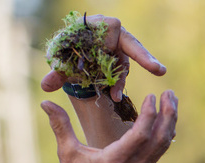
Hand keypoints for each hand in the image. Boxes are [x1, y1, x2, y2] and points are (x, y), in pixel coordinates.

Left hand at [41, 15, 166, 101]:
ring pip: (124, 62)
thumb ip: (55, 74)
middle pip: (129, 45)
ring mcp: (116, 46)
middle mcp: (110, 33)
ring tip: (115, 96)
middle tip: (158, 70)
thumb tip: (46, 86)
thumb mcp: (59, 63)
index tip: (119, 53)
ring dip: (120, 79)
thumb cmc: (63, 52)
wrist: (65, 56)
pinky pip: (121, 70)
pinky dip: (117, 83)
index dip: (116, 42)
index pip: (113, 27)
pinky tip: (115, 95)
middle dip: (144, 58)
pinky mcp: (118, 58)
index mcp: (97, 25)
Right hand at [41, 90, 176, 162]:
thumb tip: (45, 103)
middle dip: (169, 114)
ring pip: (163, 146)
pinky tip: (162, 123)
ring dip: (170, 123)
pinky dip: (163, 136)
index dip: (149, 114)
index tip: (151, 96)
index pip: (141, 135)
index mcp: (114, 162)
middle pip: (160, 138)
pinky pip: (158, 153)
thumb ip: (60, 126)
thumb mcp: (66, 153)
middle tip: (170, 94)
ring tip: (170, 104)